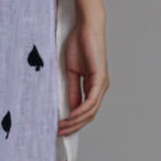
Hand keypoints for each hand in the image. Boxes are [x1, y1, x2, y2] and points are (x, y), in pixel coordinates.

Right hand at [58, 15, 108, 134]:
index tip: (59, 129)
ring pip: (90, 112)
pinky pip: (91, 101)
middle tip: (58, 133)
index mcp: (93, 86)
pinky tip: (71, 116)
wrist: (86, 27)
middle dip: (73, 127)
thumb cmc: (78, 45)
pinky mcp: (100, 79)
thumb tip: (70, 109)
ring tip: (61, 127)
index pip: (85, 111)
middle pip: (89, 115)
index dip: (73, 122)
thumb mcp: (70, 73)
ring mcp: (102, 84)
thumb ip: (72, 91)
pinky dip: (81, 111)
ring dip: (75, 122)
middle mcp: (100, 88)